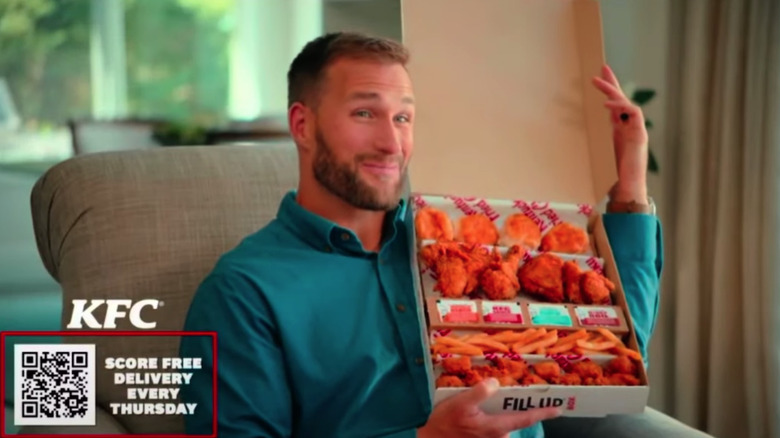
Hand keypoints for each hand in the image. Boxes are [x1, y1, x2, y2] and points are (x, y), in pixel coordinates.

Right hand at [417, 378, 561, 437]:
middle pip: (514, 421)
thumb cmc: (444, 422)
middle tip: (519, 395)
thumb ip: (479, 392)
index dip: (542, 413)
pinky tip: (479, 412)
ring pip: (504, 426)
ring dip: (502, 414)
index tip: (558, 409)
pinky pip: (494, 430)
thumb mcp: (459, 403)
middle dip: (517, 409)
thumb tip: (495, 382)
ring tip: (489, 401)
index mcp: (495, 426)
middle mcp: (497, 436)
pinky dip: (495, 420)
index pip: (525, 418)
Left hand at [592, 65, 648, 202]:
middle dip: (612, 83)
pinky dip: (620, 107)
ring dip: (612, 91)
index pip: (616, 103)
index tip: (600, 75)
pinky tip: (607, 105)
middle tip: (601, 68)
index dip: (610, 89)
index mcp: (621, 127)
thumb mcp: (609, 146)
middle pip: (621, 99)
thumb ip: (607, 133)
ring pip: (626, 103)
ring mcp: (636, 129)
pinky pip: (632, 113)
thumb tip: (597, 122)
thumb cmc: (620, 170)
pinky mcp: (639, 135)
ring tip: (598, 83)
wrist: (630, 185)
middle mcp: (630, 125)